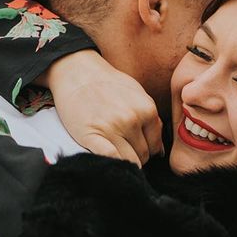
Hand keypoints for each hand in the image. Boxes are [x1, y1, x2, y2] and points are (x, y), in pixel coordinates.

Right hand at [43, 51, 162, 166]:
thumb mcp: (137, 94)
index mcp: (147, 109)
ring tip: (113, 148)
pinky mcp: (92, 136)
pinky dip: (113, 163)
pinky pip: (111, 159)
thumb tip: (160, 151)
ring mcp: (112, 129)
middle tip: (121, 146)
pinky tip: (109, 158)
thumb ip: (151, 120)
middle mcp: (132, 120)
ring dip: (123, 160)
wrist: (76, 73)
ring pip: (129, 160)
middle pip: (143, 155)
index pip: (155, 146)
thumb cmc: (107, 84)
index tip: (136, 147)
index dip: (147, 150)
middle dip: (135, 155)